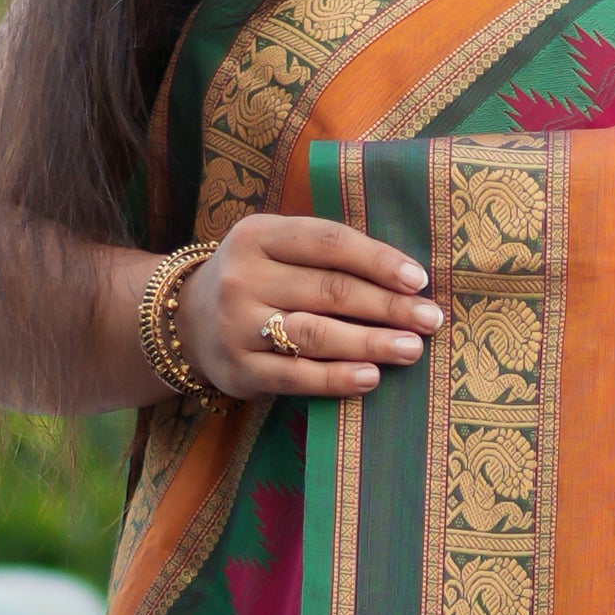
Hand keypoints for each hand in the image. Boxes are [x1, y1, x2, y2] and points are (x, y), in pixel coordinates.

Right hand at [180, 211, 441, 399]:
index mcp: (258, 235)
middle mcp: (243, 277)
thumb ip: (326, 253)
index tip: (419, 280)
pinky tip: (371, 378)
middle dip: (387, 306)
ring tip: (411, 348)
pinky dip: (337, 378)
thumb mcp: (276, 247)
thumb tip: (405, 278)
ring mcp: (236, 325)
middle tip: (430, 319)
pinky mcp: (238, 370)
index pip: (328, 242)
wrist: (184, 321)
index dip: (377, 260)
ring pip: (316, 334)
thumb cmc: (256, 279)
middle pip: (329, 290)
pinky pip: (296, 376)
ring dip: (371, 342)